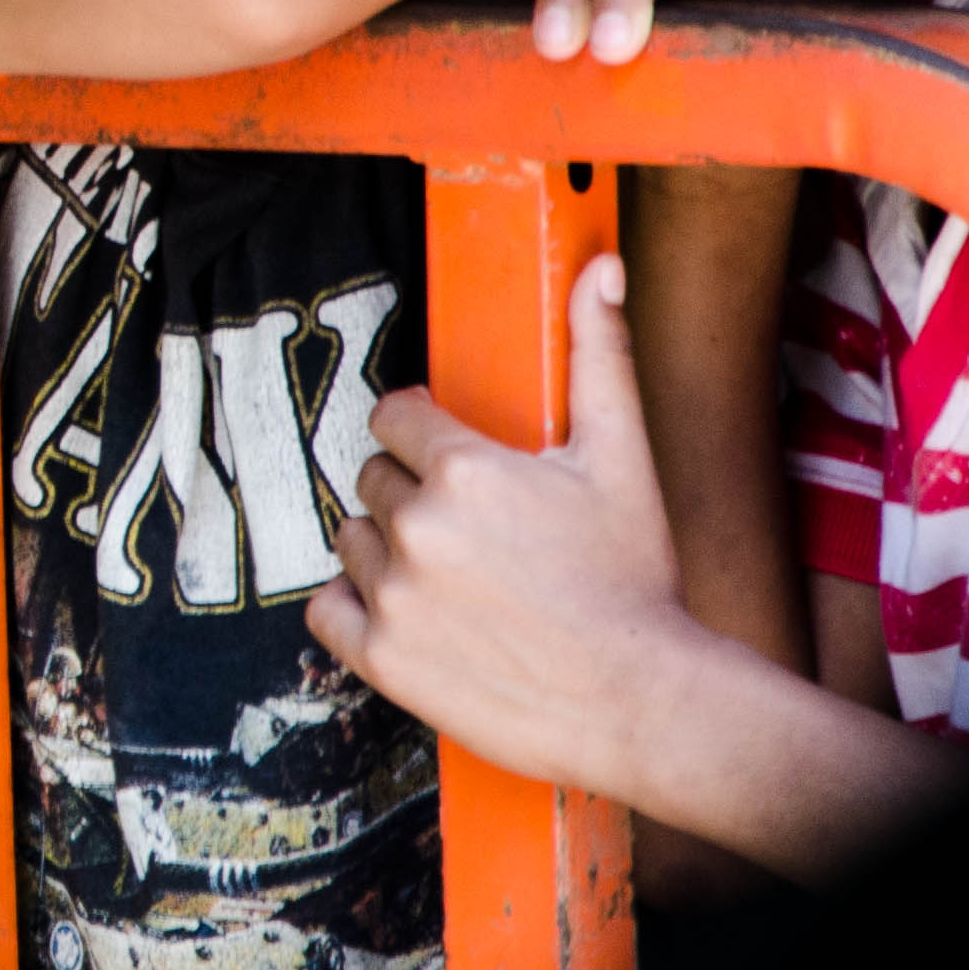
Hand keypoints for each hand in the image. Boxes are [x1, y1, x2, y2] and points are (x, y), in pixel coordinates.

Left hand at [304, 256, 708, 799]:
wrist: (643, 701)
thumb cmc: (635, 580)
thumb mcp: (622, 458)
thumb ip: (598, 354)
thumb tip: (603, 268)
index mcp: (465, 469)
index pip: (394, 417)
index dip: (425, 436)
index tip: (452, 462)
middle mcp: (418, 526)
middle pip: (375, 479)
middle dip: (415, 496)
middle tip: (475, 534)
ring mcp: (394, 594)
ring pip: (352, 540)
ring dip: (388, 552)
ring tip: (455, 578)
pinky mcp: (380, 656)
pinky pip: (325, 608)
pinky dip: (356, 610)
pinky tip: (411, 614)